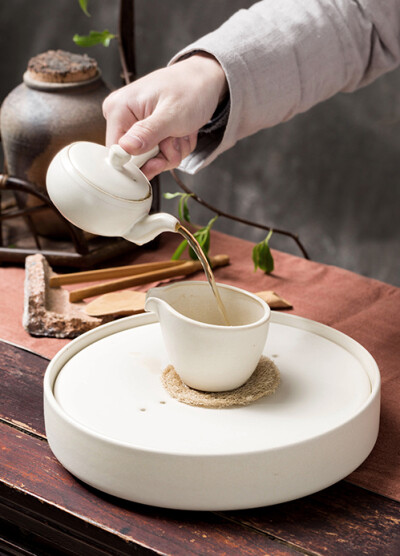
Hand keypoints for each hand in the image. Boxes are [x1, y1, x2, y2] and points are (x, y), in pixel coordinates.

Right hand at [102, 53, 227, 178]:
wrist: (205, 81)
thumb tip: (125, 148)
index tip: (159, 161)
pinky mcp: (147, 133)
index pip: (116, 153)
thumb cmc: (190, 90)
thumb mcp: (171, 114)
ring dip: (172, 152)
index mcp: (118, 109)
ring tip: (182, 132)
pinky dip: (175, 149)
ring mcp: (135, 126)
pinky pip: (159, 155)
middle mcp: (122, 118)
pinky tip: (182, 133)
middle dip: (162, 156)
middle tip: (177, 139)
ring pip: (151, 160)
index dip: (138, 163)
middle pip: (135, 159)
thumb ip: (148, 133)